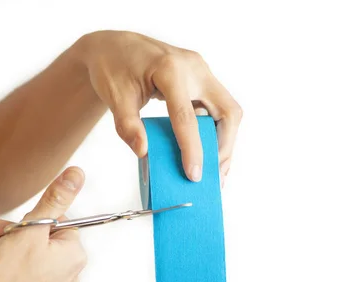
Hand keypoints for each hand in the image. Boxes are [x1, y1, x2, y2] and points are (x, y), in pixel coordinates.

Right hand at [0, 166, 86, 281]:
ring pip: (21, 256)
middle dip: (2, 236)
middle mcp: (69, 274)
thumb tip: (77, 173)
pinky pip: (16, 276)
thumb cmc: (6, 279)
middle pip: (35, 239)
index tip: (5, 227)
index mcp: (74, 254)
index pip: (54, 221)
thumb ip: (55, 200)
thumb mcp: (29, 230)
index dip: (24, 221)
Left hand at [73, 30, 242, 184]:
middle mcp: (194, 68)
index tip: (194, 175)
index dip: (193, 149)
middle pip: (227, 111)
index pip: (188, 116)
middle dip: (224, 146)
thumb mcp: (114, 97)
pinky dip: (215, 132)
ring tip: (215, 171)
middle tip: (214, 175)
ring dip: (224, 141)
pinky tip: (207, 153)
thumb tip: (144, 152)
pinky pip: (217, 109)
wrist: (113, 47)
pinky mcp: (201, 80)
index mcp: (170, 69)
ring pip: (227, 111)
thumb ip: (127, 125)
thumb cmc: (112, 68)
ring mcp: (201, 72)